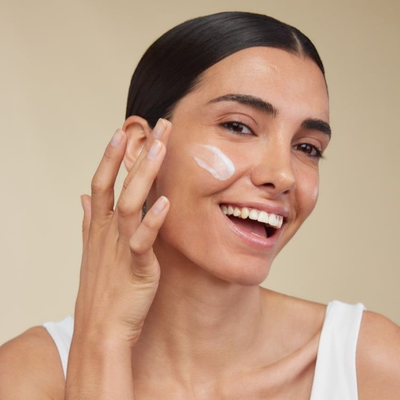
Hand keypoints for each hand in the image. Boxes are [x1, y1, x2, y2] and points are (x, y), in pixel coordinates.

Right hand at [74, 118, 170, 347]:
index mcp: (99, 227)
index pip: (101, 182)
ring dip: (143, 175)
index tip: (122, 131)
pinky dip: (152, 221)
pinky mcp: (136, 268)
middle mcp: (107, 232)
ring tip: (160, 148)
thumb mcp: (92, 251)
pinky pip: (142, 241)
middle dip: (136, 152)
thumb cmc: (101, 290)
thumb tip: (84, 199)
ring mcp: (120, 248)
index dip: (110, 156)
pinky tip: (165, 202)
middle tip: (158, 125)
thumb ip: (89, 222)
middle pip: (118, 183)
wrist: (100, 330)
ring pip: (129, 204)